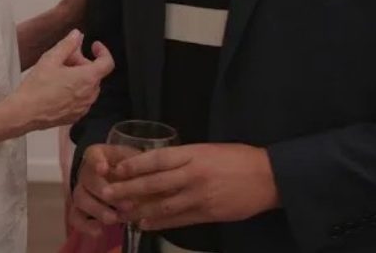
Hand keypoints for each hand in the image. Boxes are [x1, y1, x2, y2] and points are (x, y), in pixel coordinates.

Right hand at [7, 30, 113, 131]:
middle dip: (82, 62)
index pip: (107, 63)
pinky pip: (81, 99)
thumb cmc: (37, 87)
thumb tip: (78, 35)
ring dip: (79, 76)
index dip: (103, 51)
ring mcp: (83, 107)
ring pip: (88, 86)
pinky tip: (58, 87)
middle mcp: (90, 95)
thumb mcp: (51, 59)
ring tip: (58, 73)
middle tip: (64, 58)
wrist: (24, 113)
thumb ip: (68, 44)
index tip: (94, 45)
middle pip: (94, 73)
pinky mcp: (75, 116)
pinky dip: (75, 90)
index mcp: (87, 78)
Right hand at [68, 144, 134, 236]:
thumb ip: (137, 168)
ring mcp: (82, 190)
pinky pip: (76, 217)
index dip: (96, 161)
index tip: (103, 169)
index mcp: (101, 155)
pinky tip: (99, 231)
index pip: (93, 154)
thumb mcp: (138, 161)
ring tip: (114, 219)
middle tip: (123, 204)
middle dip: (103, 191)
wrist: (131, 183)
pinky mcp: (79, 209)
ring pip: (81, 199)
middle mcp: (87, 171)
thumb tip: (141, 178)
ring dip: (97, 209)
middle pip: (87, 179)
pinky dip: (85, 225)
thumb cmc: (133, 169)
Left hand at [101, 143, 279, 231]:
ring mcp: (200, 196)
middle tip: (107, 194)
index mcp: (193, 153)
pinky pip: (178, 220)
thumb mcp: (209, 150)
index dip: (134, 165)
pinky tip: (145, 224)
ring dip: (139, 210)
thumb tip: (157, 166)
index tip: (116, 169)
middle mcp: (193, 174)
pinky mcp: (208, 213)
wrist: (268, 177)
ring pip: (163, 205)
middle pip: (153, 183)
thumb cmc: (238, 158)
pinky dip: (160, 223)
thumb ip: (185, 158)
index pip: (157, 159)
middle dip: (128, 189)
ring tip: (121, 213)